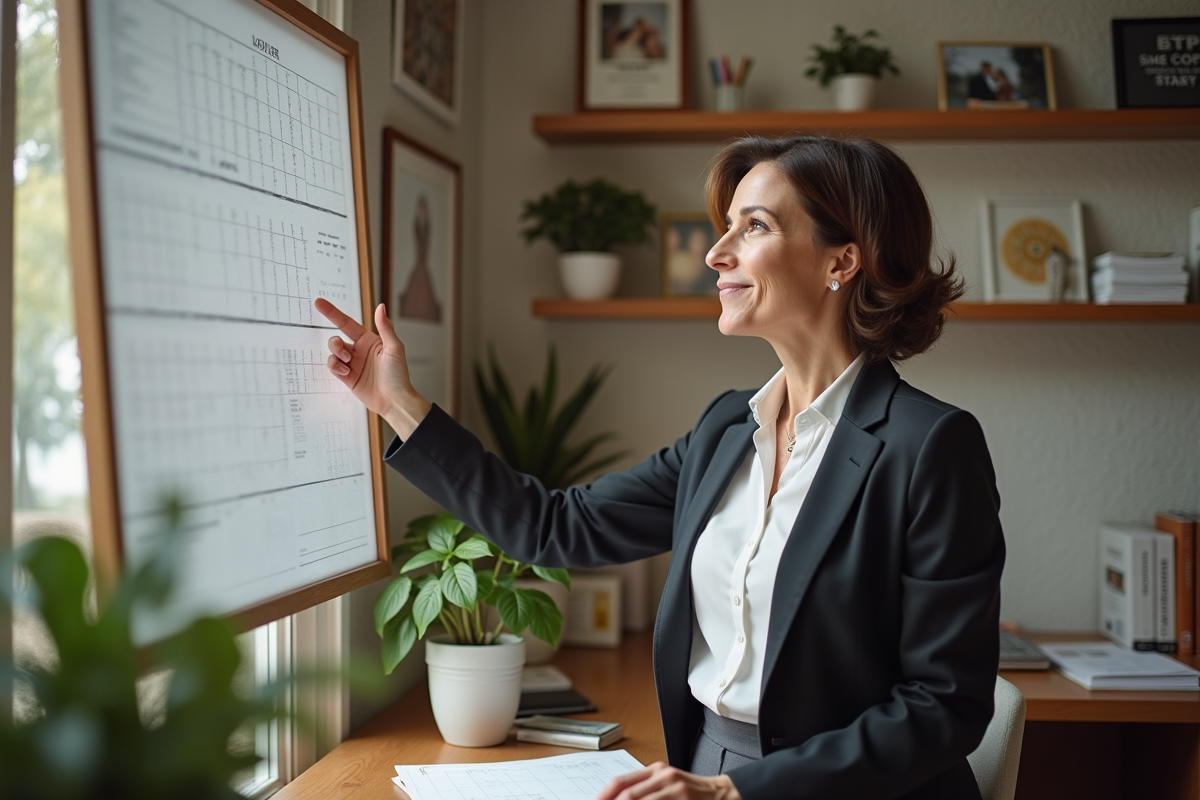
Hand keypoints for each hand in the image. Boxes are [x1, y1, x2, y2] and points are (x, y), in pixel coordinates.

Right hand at [314, 298, 430, 437]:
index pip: (347, 323)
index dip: (332, 312)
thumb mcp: (394, 348)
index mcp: (369, 340)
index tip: (318, 302)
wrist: (394, 401)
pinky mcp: (347, 377)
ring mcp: (352, 364)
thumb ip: (385, 327)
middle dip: (335, 343)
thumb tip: (380, 307)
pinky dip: (335, 367)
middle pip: (336, 339)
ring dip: (336, 356)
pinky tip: (347, 373)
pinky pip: (332, 366)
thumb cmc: (398, 375)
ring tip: (348, 365)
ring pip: (332, 353)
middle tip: (344, 352)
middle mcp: (359, 350)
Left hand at [594, 762, 740, 799]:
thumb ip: (644, 791)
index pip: (620, 782)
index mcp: (655, 770)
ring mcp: (675, 789)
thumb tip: (618, 798)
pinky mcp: (683, 799)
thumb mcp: (667, 785)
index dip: (603, 796)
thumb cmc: (692, 794)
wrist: (724, 795)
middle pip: (627, 795)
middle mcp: (663, 776)